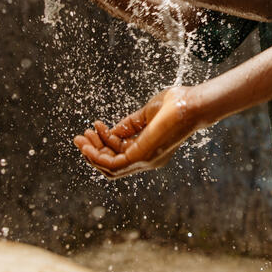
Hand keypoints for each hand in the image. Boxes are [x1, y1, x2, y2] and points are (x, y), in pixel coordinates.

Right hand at [73, 87, 201, 177]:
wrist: (190, 104)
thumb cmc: (175, 105)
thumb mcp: (145, 115)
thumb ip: (128, 126)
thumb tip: (109, 133)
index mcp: (148, 149)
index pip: (120, 154)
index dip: (103, 142)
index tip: (94, 126)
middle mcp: (147, 159)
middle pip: (112, 163)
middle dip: (93, 151)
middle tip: (80, 137)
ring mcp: (145, 160)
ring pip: (111, 167)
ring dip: (92, 154)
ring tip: (81, 139)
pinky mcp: (142, 157)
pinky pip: (114, 165)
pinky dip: (98, 156)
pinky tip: (90, 144)